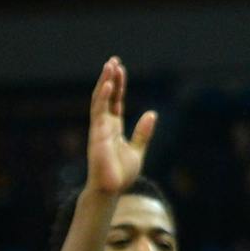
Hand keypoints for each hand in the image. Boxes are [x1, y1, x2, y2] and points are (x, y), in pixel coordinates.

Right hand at [86, 58, 157, 196]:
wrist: (112, 190)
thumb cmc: (121, 174)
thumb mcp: (137, 150)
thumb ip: (143, 133)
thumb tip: (152, 114)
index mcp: (113, 128)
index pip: (115, 101)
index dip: (118, 85)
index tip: (120, 68)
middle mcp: (105, 125)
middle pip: (106, 96)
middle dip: (110, 78)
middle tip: (113, 60)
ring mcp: (99, 129)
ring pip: (100, 100)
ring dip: (105, 82)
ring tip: (110, 65)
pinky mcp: (97, 134)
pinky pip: (99, 112)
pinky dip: (103, 97)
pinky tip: (108, 84)